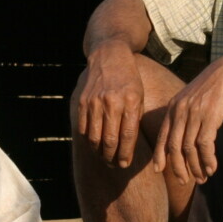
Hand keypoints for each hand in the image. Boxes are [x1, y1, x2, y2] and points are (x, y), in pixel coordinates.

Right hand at [77, 44, 145, 167]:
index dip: (126, 154)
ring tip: (105, 159)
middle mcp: (112, 101)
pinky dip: (88, 140)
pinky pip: (83, 128)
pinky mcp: (82, 101)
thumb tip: (129, 148)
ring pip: (94, 137)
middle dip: (112, 157)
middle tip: (115, 166)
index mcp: (131, 101)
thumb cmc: (129, 80)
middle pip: (109, 140)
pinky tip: (94, 145)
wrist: (109, 56)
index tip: (125, 164)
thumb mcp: (139, 97)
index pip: (128, 136)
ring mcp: (95, 101)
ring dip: (99, 152)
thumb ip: (135, 120)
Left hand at [154, 56, 222, 181]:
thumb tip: (183, 138)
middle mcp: (180, 111)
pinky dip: (207, 160)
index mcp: (173, 107)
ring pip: (189, 149)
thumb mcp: (192, 99)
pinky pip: (204, 145)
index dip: (160, 155)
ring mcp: (194, 113)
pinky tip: (212, 168)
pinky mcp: (210, 116)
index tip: (158, 170)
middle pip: (173, 147)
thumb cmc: (215, 87)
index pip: (162, 136)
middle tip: (184, 181)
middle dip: (177, 167)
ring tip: (202, 178)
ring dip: (195, 167)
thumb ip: (184, 115)